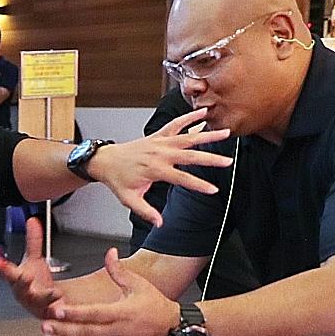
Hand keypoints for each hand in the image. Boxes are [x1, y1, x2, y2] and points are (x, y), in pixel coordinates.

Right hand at [0, 218, 62, 317]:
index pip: (8, 272)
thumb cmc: (36, 285)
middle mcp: (24, 294)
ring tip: (54, 292)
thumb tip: (32, 221)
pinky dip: (55, 313)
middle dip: (22, 282)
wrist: (46, 308)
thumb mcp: (33, 261)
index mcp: (17, 280)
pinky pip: (51, 315)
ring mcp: (35, 306)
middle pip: (21, 289)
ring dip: (44, 297)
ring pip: (37, 303)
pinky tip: (62, 308)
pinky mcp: (48, 315)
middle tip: (25, 276)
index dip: (3, 268)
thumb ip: (33, 241)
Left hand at [40, 248, 178, 335]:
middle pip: (86, 332)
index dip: (75, 312)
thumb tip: (110, 253)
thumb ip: (119, 271)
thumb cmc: (156, 306)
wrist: (173, 330)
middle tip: (45, 324)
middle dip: (63, 329)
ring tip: (48, 335)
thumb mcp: (139, 284)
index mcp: (123, 312)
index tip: (58, 309)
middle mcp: (118, 331)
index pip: (95, 313)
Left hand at [86, 109, 232, 224]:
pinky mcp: (158, 135)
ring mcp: (160, 142)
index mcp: (155, 170)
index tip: (213, 190)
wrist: (106, 160)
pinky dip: (190, 117)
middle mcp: (160, 154)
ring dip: (207, 135)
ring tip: (226, 132)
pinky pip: (176, 124)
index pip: (182, 178)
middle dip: (210, 159)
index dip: (198, 185)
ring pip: (187, 137)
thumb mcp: (129, 199)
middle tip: (227, 161)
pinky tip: (204, 112)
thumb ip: (146, 211)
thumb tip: (159, 223)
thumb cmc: (118, 180)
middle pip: (190, 156)